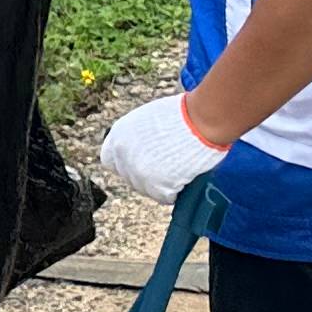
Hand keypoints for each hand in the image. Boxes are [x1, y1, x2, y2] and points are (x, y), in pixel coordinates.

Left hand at [98, 93, 231, 201]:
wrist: (201, 120)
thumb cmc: (184, 114)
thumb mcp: (149, 119)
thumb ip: (138, 137)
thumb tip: (142, 150)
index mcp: (119, 135)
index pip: (110, 160)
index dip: (126, 163)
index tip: (141, 163)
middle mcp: (122, 155)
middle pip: (129, 177)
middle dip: (146, 175)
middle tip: (168, 167)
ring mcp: (137, 172)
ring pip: (146, 189)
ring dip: (162, 184)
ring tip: (181, 169)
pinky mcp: (155, 186)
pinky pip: (164, 197)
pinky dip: (175, 191)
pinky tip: (185, 178)